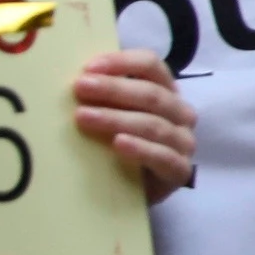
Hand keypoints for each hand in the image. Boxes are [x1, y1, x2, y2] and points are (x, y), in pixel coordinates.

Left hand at [73, 50, 195, 203]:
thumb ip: (103, 97)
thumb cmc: (123, 146)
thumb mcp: (115, 116)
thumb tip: (71, 79)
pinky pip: (163, 157)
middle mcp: (180, 113)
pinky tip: (117, 144)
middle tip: (79, 87)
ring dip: (117, 118)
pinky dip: (140, 149)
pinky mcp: (180, 171)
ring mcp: (183, 142)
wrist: (138, 192)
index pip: (151, 66)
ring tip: (84, 117)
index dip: (122, 62)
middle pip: (152, 94)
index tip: (88, 68)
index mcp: (166, 92)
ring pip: (154, 125)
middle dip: (113, 89)